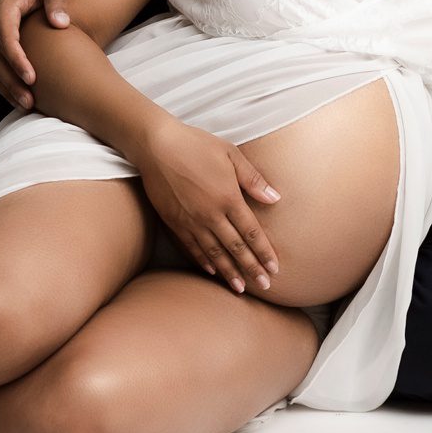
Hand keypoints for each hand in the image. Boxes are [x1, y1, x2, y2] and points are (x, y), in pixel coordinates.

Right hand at [0, 0, 68, 110]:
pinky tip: (17, 96)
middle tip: (30, 101)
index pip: (6, 39)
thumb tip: (61, 23)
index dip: (17, 61)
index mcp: (2, 8)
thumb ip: (57, 1)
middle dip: (11, 82)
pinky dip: (2, 82)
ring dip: (6, 87)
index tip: (32, 78)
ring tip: (25, 105)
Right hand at [132, 120, 281, 293]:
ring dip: (229, 272)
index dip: (264, 252)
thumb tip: (275, 198)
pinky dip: (203, 261)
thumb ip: (253, 179)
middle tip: (264, 285)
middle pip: (236, 248)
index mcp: (228, 198)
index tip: (275, 268)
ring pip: (214, 253)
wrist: (156, 146)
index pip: (251, 233)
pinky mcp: (174, 222)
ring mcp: (191, 221)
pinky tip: (211, 271)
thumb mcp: (231, 154)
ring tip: (239, 287)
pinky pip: (192, 247)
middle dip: (251, 269)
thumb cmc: (196, 144)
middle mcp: (211, 215)